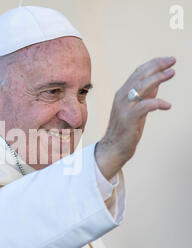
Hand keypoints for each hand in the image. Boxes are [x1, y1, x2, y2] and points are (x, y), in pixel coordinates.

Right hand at [95, 56, 175, 179]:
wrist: (114, 148)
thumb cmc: (126, 130)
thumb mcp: (136, 108)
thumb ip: (145, 96)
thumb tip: (157, 82)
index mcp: (122, 94)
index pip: (138, 73)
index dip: (153, 64)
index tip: (168, 60)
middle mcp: (121, 97)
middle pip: (140, 76)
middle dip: (157, 66)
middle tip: (173, 61)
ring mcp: (124, 107)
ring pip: (141, 86)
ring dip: (158, 78)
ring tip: (172, 73)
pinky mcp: (129, 118)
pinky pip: (145, 106)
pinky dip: (157, 103)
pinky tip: (167, 105)